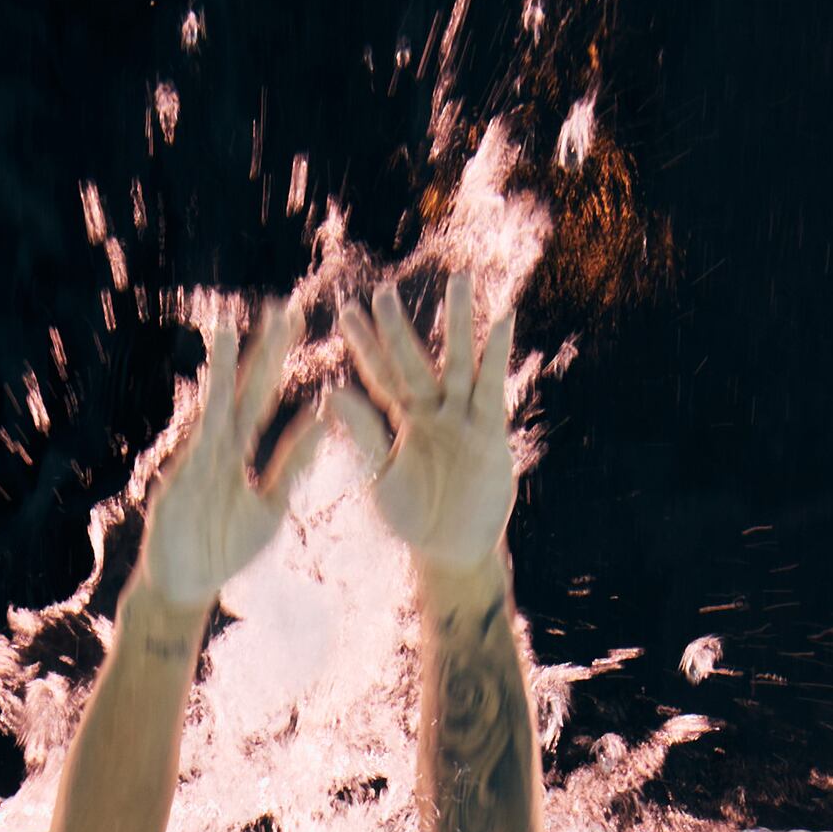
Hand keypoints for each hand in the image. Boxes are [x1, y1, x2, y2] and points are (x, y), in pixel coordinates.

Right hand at [131, 300, 322, 617]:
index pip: (263, 394)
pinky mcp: (182, 484)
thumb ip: (292, 465)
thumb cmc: (225, 548)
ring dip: (222, 370)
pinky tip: (218, 394)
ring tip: (228, 326)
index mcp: (240, 450)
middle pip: (244, 389)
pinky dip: (209, 422)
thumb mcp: (271, 506)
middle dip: (261, 350)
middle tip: (280, 306)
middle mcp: (218, 447)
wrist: (186, 588)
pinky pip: (200, 451)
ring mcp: (197, 462)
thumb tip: (320, 419)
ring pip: (215, 408)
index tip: (296, 318)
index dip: (278, 358)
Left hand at [343, 269, 518, 593]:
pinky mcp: (488, 432)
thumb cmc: (414, 517)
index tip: (347, 310)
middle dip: (400, 327)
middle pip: (414, 360)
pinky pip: (491, 388)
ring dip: (459, 322)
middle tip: (384, 289)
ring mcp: (461, 418)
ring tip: (460, 279)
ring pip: (457, 362)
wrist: (453, 552)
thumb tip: (329, 391)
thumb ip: (362, 433)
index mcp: (402, 422)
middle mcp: (431, 412)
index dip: (365, 344)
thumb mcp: (380, 476)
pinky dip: (496, 356)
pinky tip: (502, 320)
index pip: (380, 375)